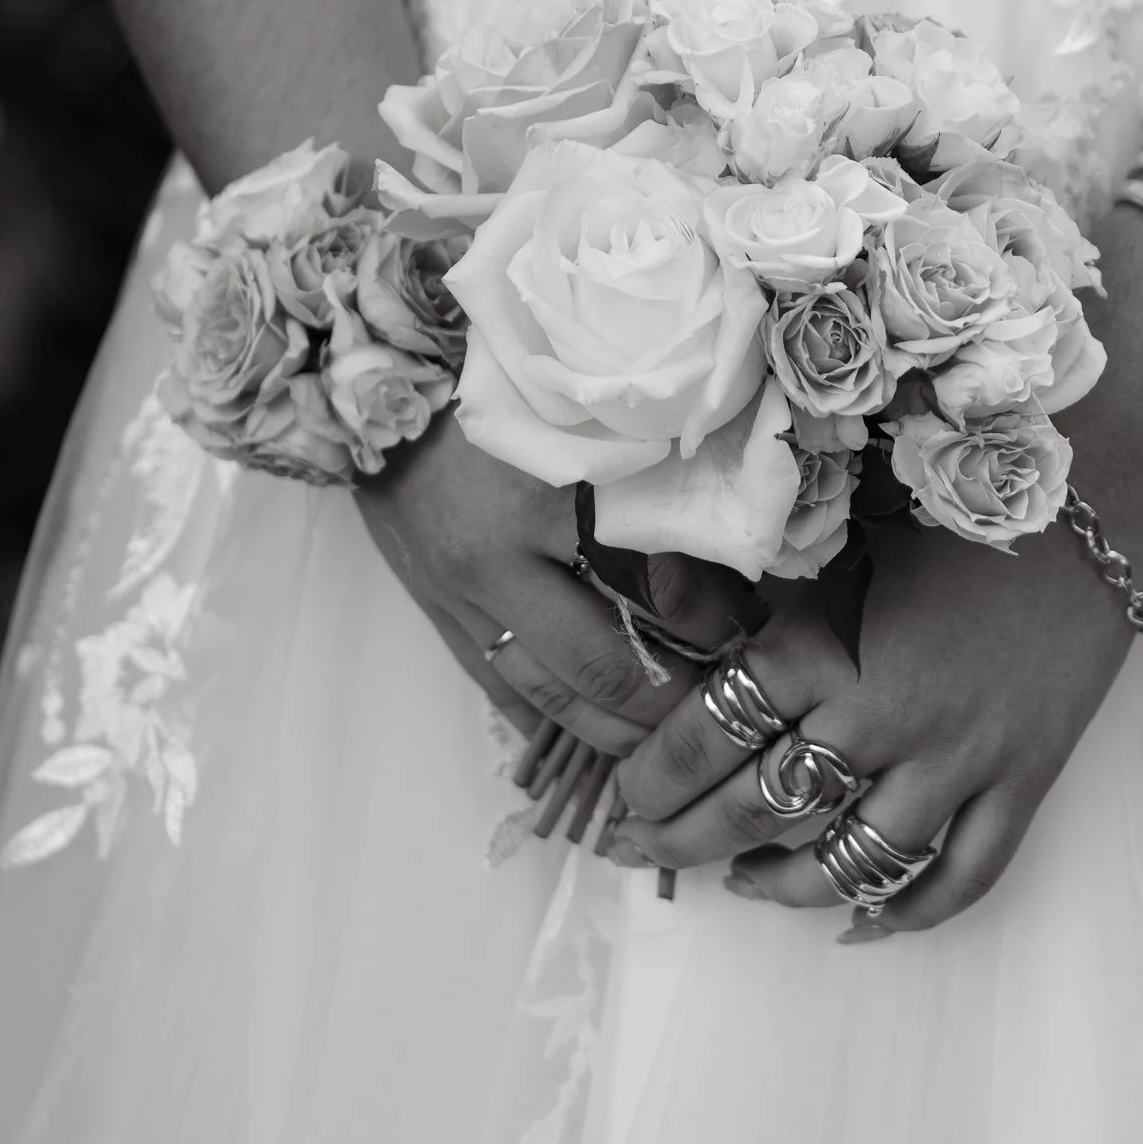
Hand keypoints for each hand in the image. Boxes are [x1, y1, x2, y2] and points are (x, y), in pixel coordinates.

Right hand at [353, 417, 760, 749]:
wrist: (389, 404)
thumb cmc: (506, 398)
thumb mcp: (584, 428)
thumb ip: (646, 487)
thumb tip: (729, 555)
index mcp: (547, 500)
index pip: (654, 585)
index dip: (713, 618)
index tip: (753, 630)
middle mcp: (500, 560)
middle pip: (603, 662)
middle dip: (670, 696)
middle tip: (723, 703)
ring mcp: (464, 599)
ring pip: (553, 694)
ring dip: (616, 729)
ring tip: (668, 738)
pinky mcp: (442, 618)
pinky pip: (501, 692)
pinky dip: (551, 724)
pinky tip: (595, 745)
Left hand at [608, 516, 1142, 935]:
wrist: (1094, 499)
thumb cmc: (950, 504)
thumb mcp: (834, 533)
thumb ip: (749, 583)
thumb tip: (654, 596)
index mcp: (822, 641)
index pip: (705, 734)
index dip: (650, 781)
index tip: (622, 800)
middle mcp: (880, 711)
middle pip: (758, 807)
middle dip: (684, 840)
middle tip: (644, 852)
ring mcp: (958, 756)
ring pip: (851, 860)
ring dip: (783, 886)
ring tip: (743, 883)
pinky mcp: (1023, 780)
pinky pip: (963, 877)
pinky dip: (909, 913)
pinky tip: (862, 927)